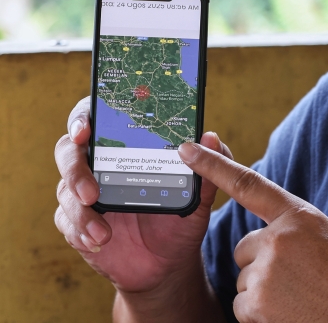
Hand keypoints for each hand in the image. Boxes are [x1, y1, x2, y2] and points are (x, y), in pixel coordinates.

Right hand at [53, 97, 228, 297]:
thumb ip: (208, 165)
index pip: (96, 117)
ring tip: (104, 232)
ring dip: (80, 212)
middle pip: (68, 150)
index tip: (86, 128)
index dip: (84, 117)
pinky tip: (99, 240)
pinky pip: (66, 221)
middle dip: (74, 167)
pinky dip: (81, 231)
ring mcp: (85, 192)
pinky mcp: (76, 221)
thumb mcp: (200, 194)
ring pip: (65, 190)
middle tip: (92, 192)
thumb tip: (211, 136)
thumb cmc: (182, 218)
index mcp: (127, 146)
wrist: (168, 262)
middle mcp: (101, 163)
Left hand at [178, 141, 327, 322]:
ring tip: (299, 299)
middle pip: (245, 247)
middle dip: (261, 263)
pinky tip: (290, 314)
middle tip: (296, 280)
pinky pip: (242, 305)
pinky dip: (261, 314)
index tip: (186, 150)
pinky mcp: (257, 302)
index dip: (214, 166)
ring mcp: (266, 270)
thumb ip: (312, 234)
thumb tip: (301, 240)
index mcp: (301, 216)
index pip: (249, 184)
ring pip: (244, 278)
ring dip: (264, 291)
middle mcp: (279, 238)